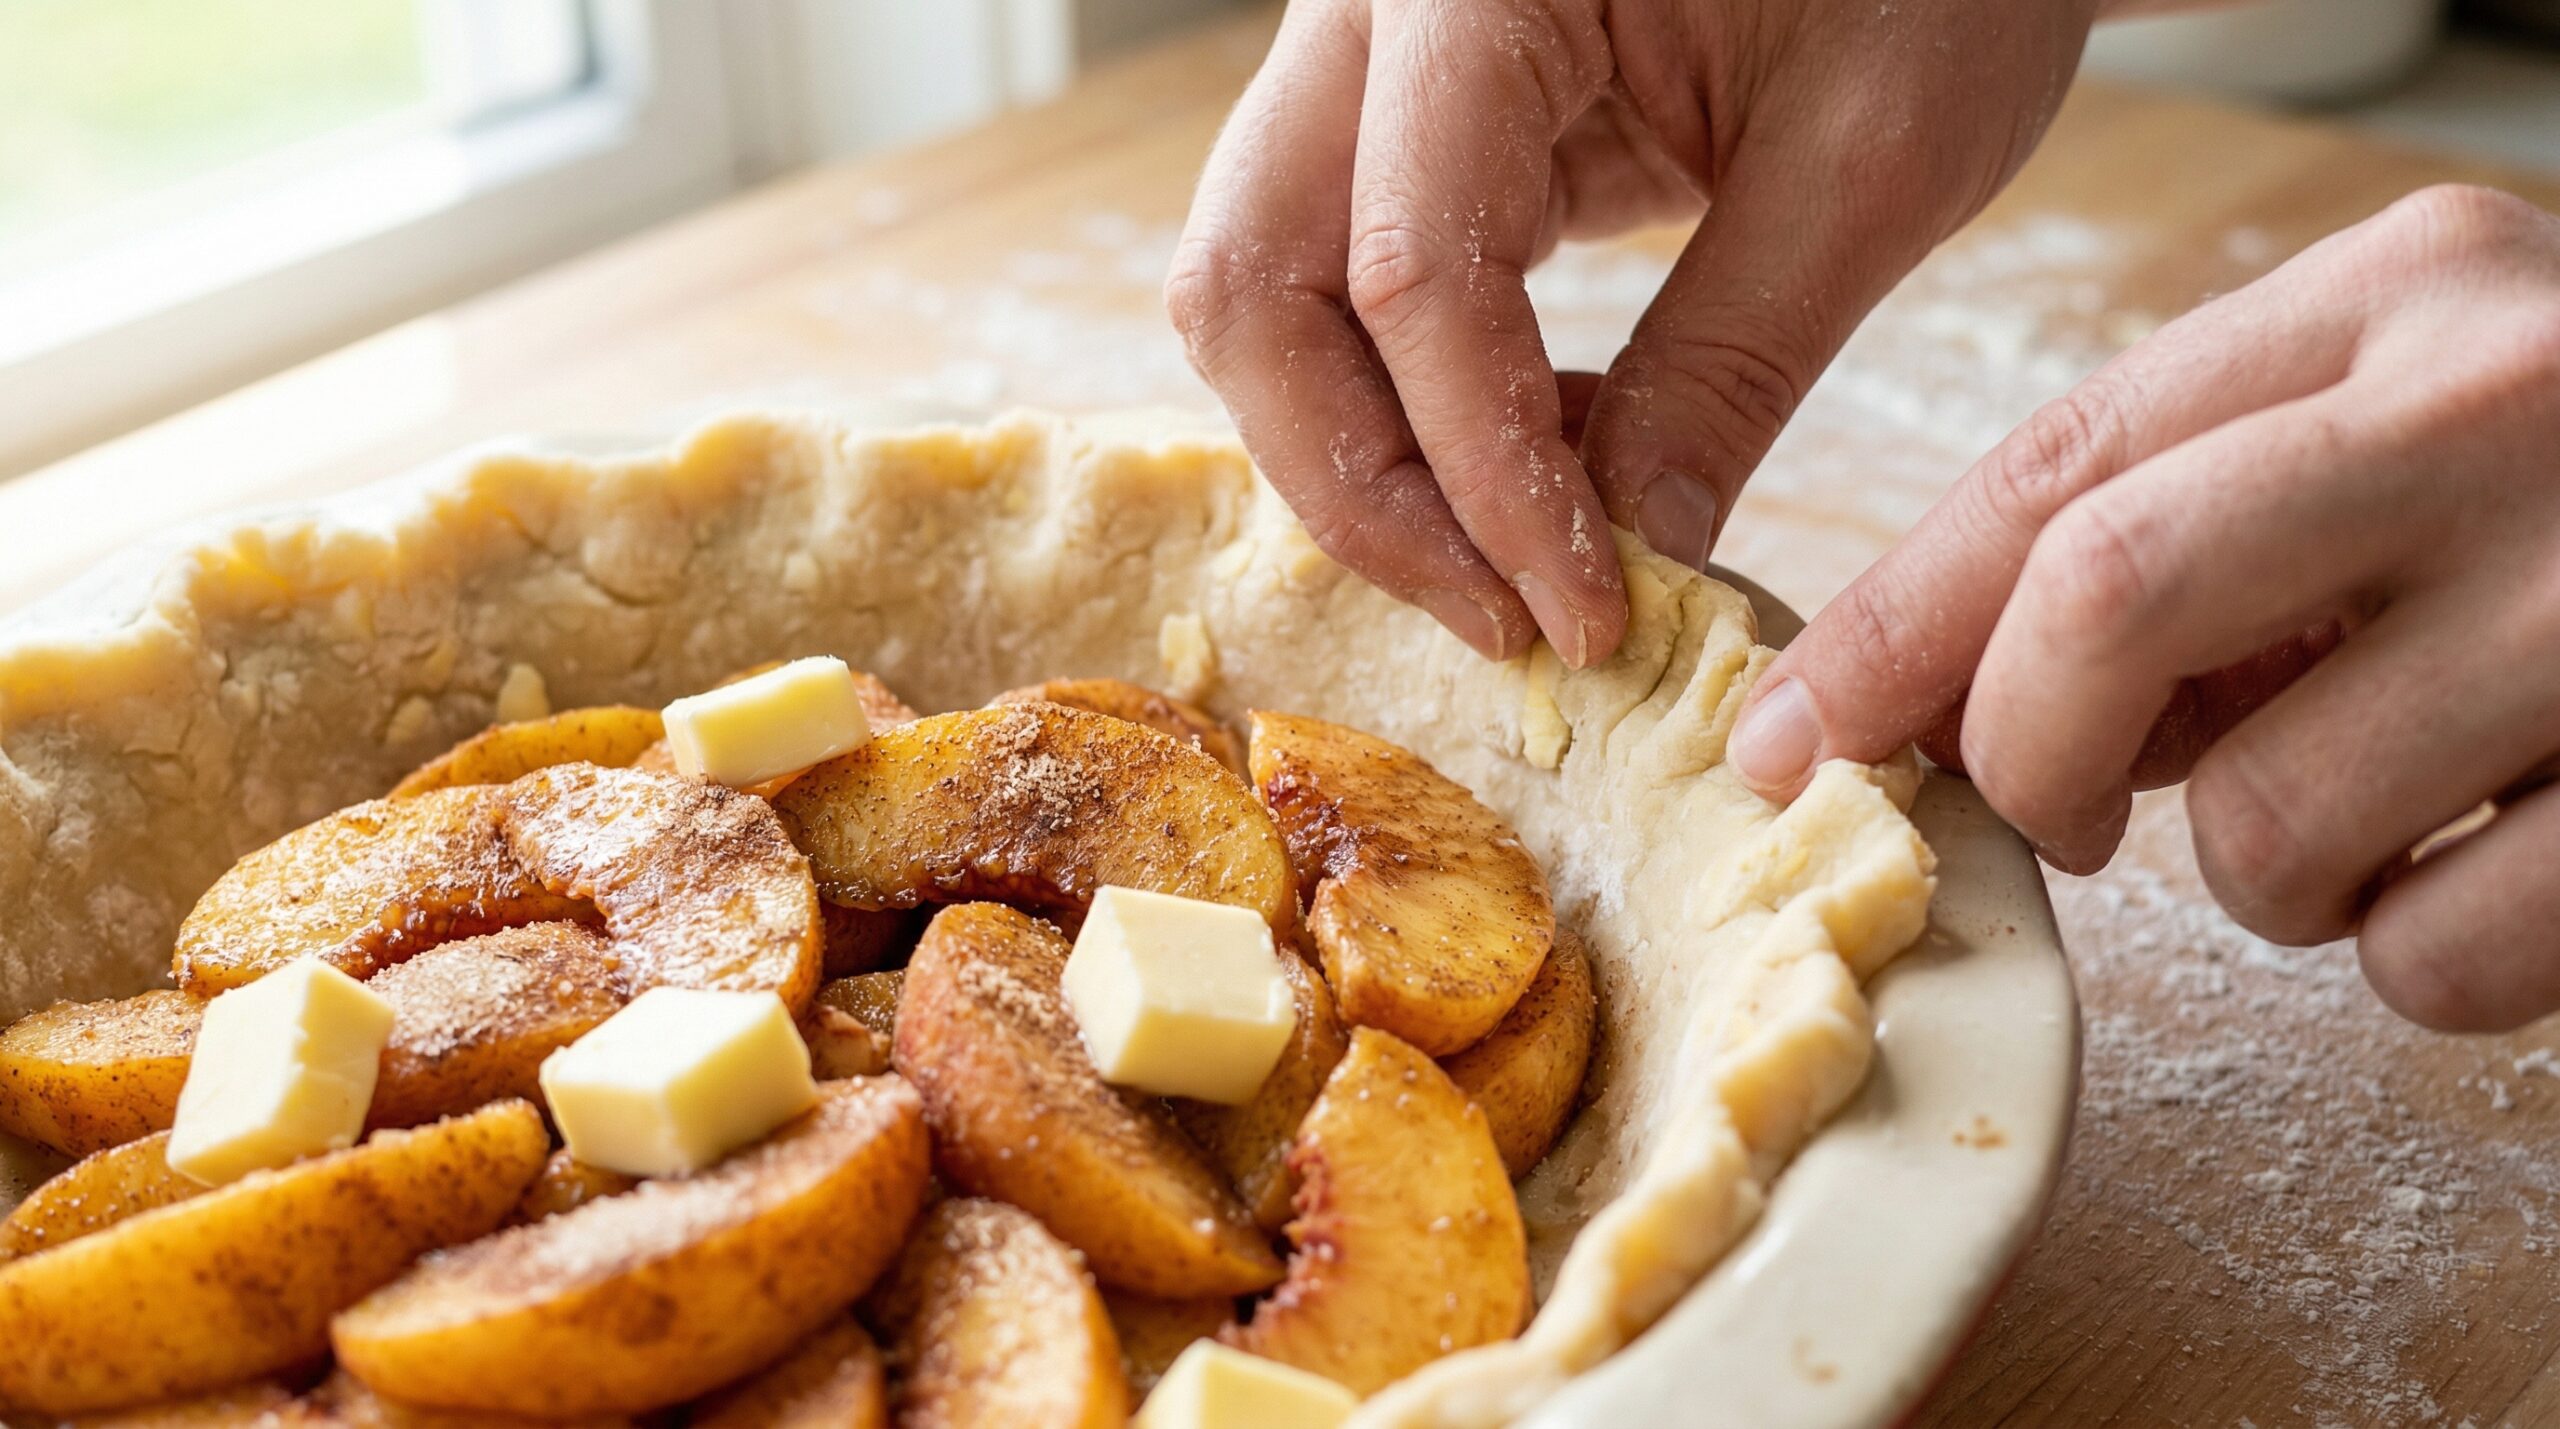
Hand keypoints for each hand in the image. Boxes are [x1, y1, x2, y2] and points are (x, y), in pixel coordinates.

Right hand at [1167, 0, 2098, 665]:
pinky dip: (1414, 406)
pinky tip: (1542, 461)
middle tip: (1506, 616)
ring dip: (1370, 460)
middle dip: (1364, 487)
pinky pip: (1337, 292)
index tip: (1584, 613)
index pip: (1408, 272)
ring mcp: (1366, 67)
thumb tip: (1635, 549)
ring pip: (1265, 303)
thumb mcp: (1874, 157)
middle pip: (1252, 290)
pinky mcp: (1403, 125)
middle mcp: (1368, 15)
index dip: (1483, 475)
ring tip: (1531, 552)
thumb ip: (1737, 361)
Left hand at [1730, 185, 2559, 1031]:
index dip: (1880, 630)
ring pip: (2266, 830)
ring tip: (2386, 806)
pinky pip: (2435, 953)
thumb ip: (2196, 535)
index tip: (1781, 742)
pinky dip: (2420, 957)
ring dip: (2267, 877)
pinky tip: (2510, 859)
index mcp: (2400, 299)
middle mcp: (2503, 410)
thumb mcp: (2397, 437)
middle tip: (2048, 816)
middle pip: (2102, 604)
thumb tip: (1967, 712)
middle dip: (2023, 755)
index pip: (2050, 470)